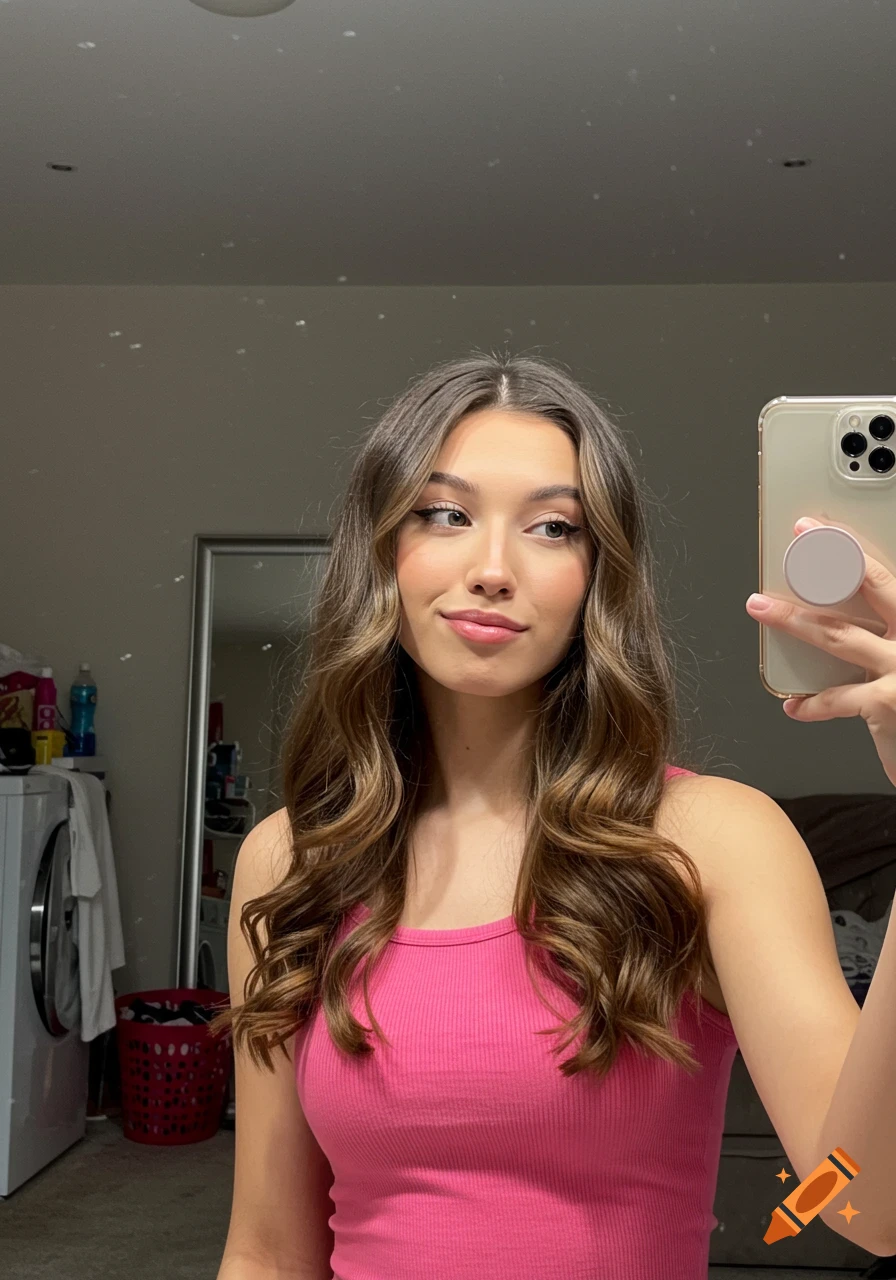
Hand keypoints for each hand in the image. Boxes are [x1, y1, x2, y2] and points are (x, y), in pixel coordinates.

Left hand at [746, 515, 895, 787]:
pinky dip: (813, 703)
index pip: (892, 576)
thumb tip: (849, 621)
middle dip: (830, 559)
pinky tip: (795, 705)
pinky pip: (837, 697)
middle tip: (798, 536)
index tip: (826, 529)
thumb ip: (889, 637)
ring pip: (839, 634)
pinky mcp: (888, 703)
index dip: (857, 549)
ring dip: (794, 619)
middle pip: (873, 586)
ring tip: (762, 608)